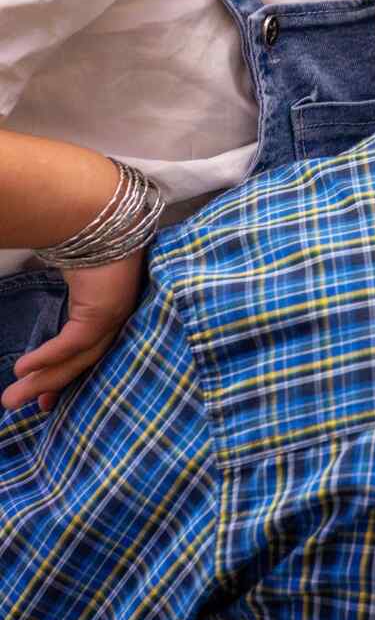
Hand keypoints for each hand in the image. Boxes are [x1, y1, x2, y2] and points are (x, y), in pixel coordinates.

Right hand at [1, 250, 143, 411]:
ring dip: (43, 378)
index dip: (63, 375)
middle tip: (14, 404)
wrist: (103, 215)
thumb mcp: (74, 275)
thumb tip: (43, 309)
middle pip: (82, 361)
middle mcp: (117, 316)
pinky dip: (49, 355)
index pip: (88, 352)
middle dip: (48, 385)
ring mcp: (114, 315)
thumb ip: (65, 299)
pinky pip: (74, 341)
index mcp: (111, 309)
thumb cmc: (89, 239)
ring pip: (78, 357)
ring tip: (12, 397)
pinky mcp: (105, 310)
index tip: (42, 400)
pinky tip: (23, 367)